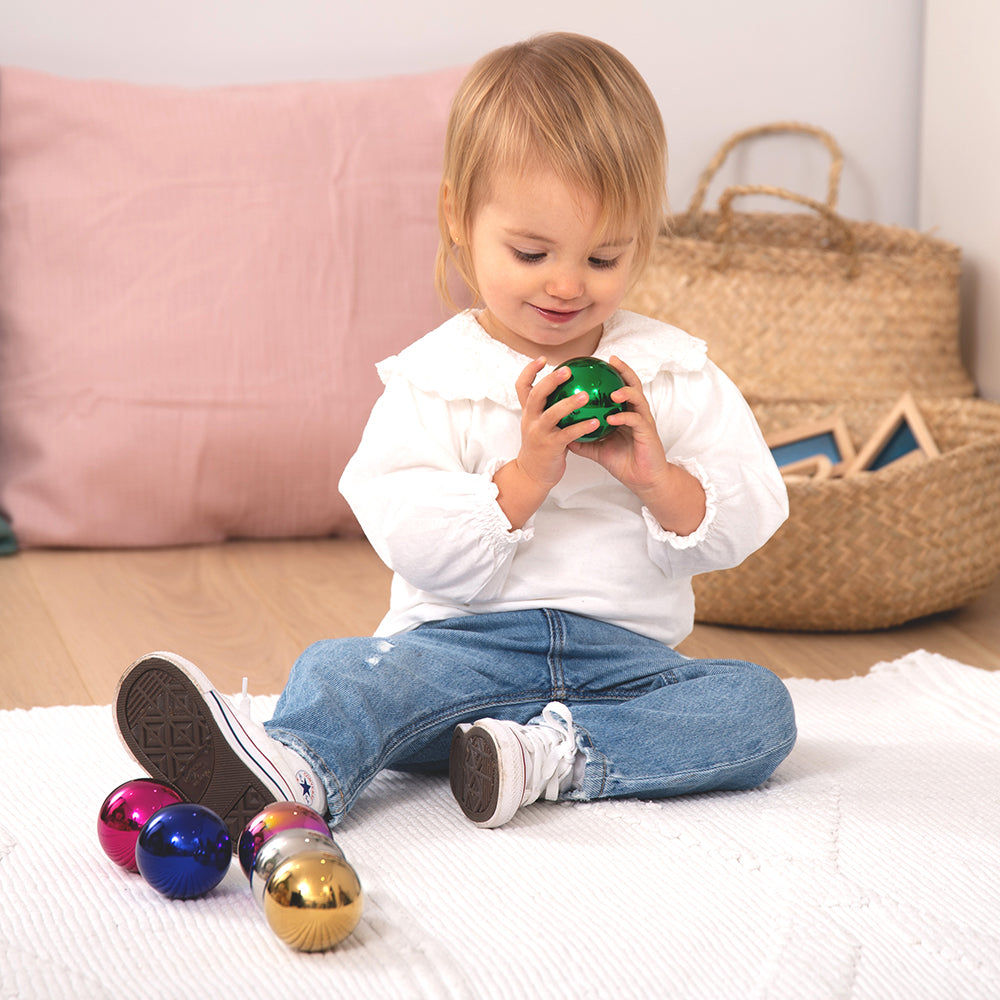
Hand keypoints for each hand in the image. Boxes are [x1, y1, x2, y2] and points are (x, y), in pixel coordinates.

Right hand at [514, 357, 603, 489]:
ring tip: (586, 395)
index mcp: (528, 411)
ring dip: (569, 403)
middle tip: (568, 370)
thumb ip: (551, 407)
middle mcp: (530, 419)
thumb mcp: (542, 424)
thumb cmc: (543, 445)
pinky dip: (582, 427)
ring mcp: (538, 433)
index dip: (529, 370)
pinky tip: (597, 422)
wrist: (532, 474)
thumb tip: (572, 387)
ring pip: (551, 414)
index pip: (522, 386)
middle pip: (536, 395)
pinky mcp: (550, 447)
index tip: (542, 359)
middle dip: (551, 381)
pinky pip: (567, 435)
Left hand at [569, 356, 669, 489]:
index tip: (599, 361)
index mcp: (626, 413)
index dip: (612, 373)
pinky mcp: (648, 434)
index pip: (620, 386)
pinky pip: (636, 421)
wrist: (642, 480)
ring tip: (612, 392)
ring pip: (638, 400)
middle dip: (625, 371)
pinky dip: (623, 418)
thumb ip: (582, 440)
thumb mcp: (597, 450)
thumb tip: (560, 432)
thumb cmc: (622, 462)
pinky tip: (612, 418)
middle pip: (633, 385)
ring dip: (626, 393)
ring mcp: (644, 422)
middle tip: (612, 361)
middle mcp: (636, 413)